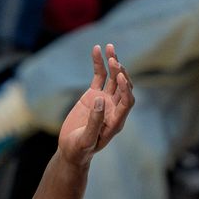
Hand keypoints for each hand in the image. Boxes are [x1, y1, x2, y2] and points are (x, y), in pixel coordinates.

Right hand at [57, 44, 133, 166]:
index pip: (127, 101)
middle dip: (120, 73)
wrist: (70, 151)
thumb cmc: (80, 150)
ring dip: (113, 62)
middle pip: (123, 86)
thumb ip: (95, 121)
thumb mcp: (86, 140)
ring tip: (109, 48)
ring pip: (113, 78)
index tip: (119, 77)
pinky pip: (99, 76)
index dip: (126, 89)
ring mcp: (105, 100)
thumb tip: (100, 99)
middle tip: (114, 61)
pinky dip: (98, 64)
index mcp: (117, 121)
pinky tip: (96, 50)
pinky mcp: (94, 95)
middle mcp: (114, 108)